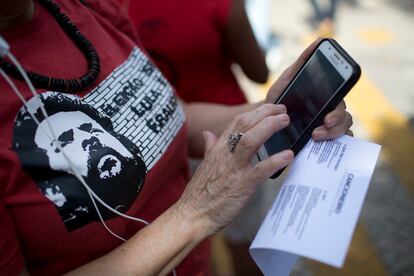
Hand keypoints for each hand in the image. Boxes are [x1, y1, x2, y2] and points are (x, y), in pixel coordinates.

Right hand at [177, 104, 293, 235]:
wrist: (191, 216)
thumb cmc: (199, 194)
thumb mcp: (204, 165)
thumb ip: (210, 147)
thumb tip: (208, 134)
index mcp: (218, 149)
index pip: (236, 122)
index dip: (256, 112)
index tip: (270, 108)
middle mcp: (224, 154)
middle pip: (245, 125)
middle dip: (265, 113)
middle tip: (283, 109)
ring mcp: (233, 169)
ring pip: (250, 140)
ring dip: (269, 127)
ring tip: (285, 121)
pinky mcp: (241, 186)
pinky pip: (259, 170)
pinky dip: (274, 161)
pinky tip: (288, 155)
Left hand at [265, 38, 352, 140]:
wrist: (264, 122)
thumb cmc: (279, 98)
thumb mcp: (287, 80)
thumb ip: (301, 64)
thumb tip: (317, 41)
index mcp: (326, 99)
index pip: (341, 103)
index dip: (338, 111)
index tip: (327, 116)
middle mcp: (329, 115)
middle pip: (344, 120)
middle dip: (336, 124)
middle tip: (322, 126)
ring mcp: (325, 130)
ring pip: (342, 134)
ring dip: (332, 135)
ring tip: (315, 136)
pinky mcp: (317, 145)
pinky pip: (333, 149)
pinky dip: (330, 149)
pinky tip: (317, 148)